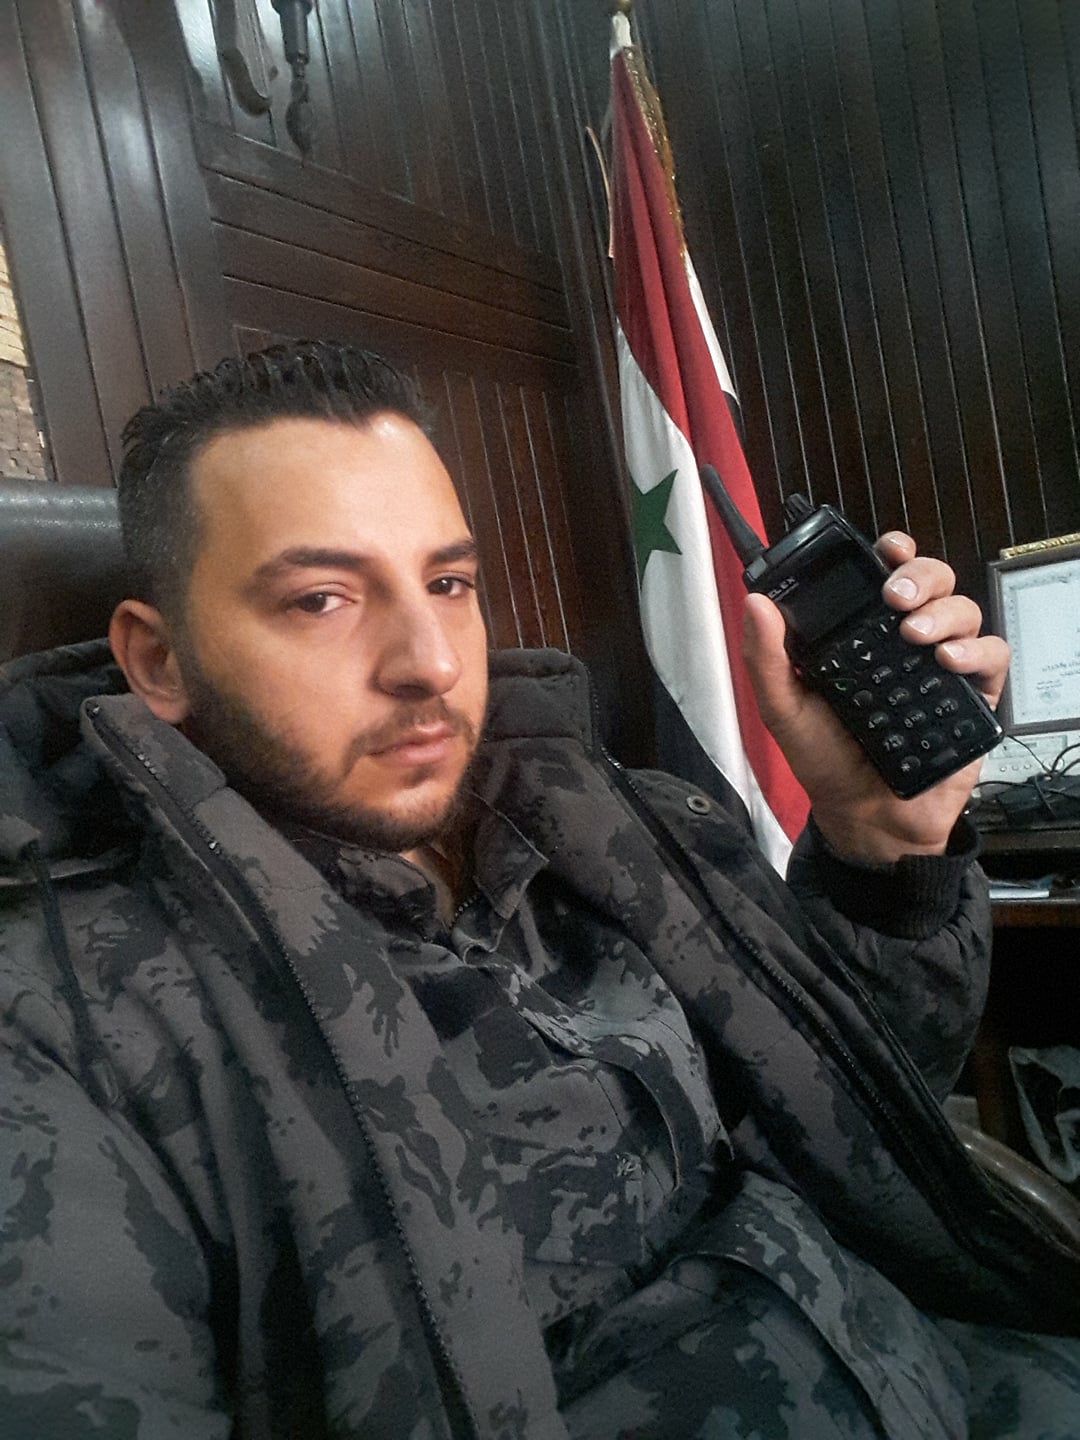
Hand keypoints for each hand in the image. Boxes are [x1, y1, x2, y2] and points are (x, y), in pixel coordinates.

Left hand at [742, 532, 1009, 862]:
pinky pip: (993, 655)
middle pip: (930, 581)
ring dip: (944, 611)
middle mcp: (904, 641)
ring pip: (964, 609)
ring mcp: (941, 665)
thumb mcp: (783, 709)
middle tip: (896, 597)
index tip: (886, 549)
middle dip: (919, 574)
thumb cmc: (824, 761)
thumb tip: (755, 603)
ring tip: (916, 636)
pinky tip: (950, 662)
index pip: (882, 576)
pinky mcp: (973, 696)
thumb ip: (766, 658)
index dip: (890, 553)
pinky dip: (977, 651)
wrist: (866, 817)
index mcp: (861, 634)